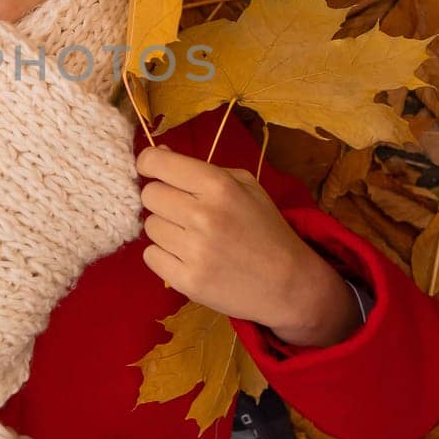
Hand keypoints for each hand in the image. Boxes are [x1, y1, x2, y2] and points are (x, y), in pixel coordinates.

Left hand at [135, 144, 361, 348]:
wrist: (289, 284)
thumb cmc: (266, 229)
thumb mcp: (245, 186)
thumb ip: (200, 168)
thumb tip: (158, 154)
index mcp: (218, 186)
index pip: (157, 163)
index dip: (149, 163)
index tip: (153, 170)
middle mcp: (203, 215)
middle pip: (149, 195)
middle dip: (162, 199)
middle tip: (183, 210)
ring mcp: (194, 250)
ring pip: (149, 226)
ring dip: (165, 229)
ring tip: (192, 236)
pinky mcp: (187, 280)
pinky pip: (150, 256)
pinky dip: (164, 256)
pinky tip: (187, 257)